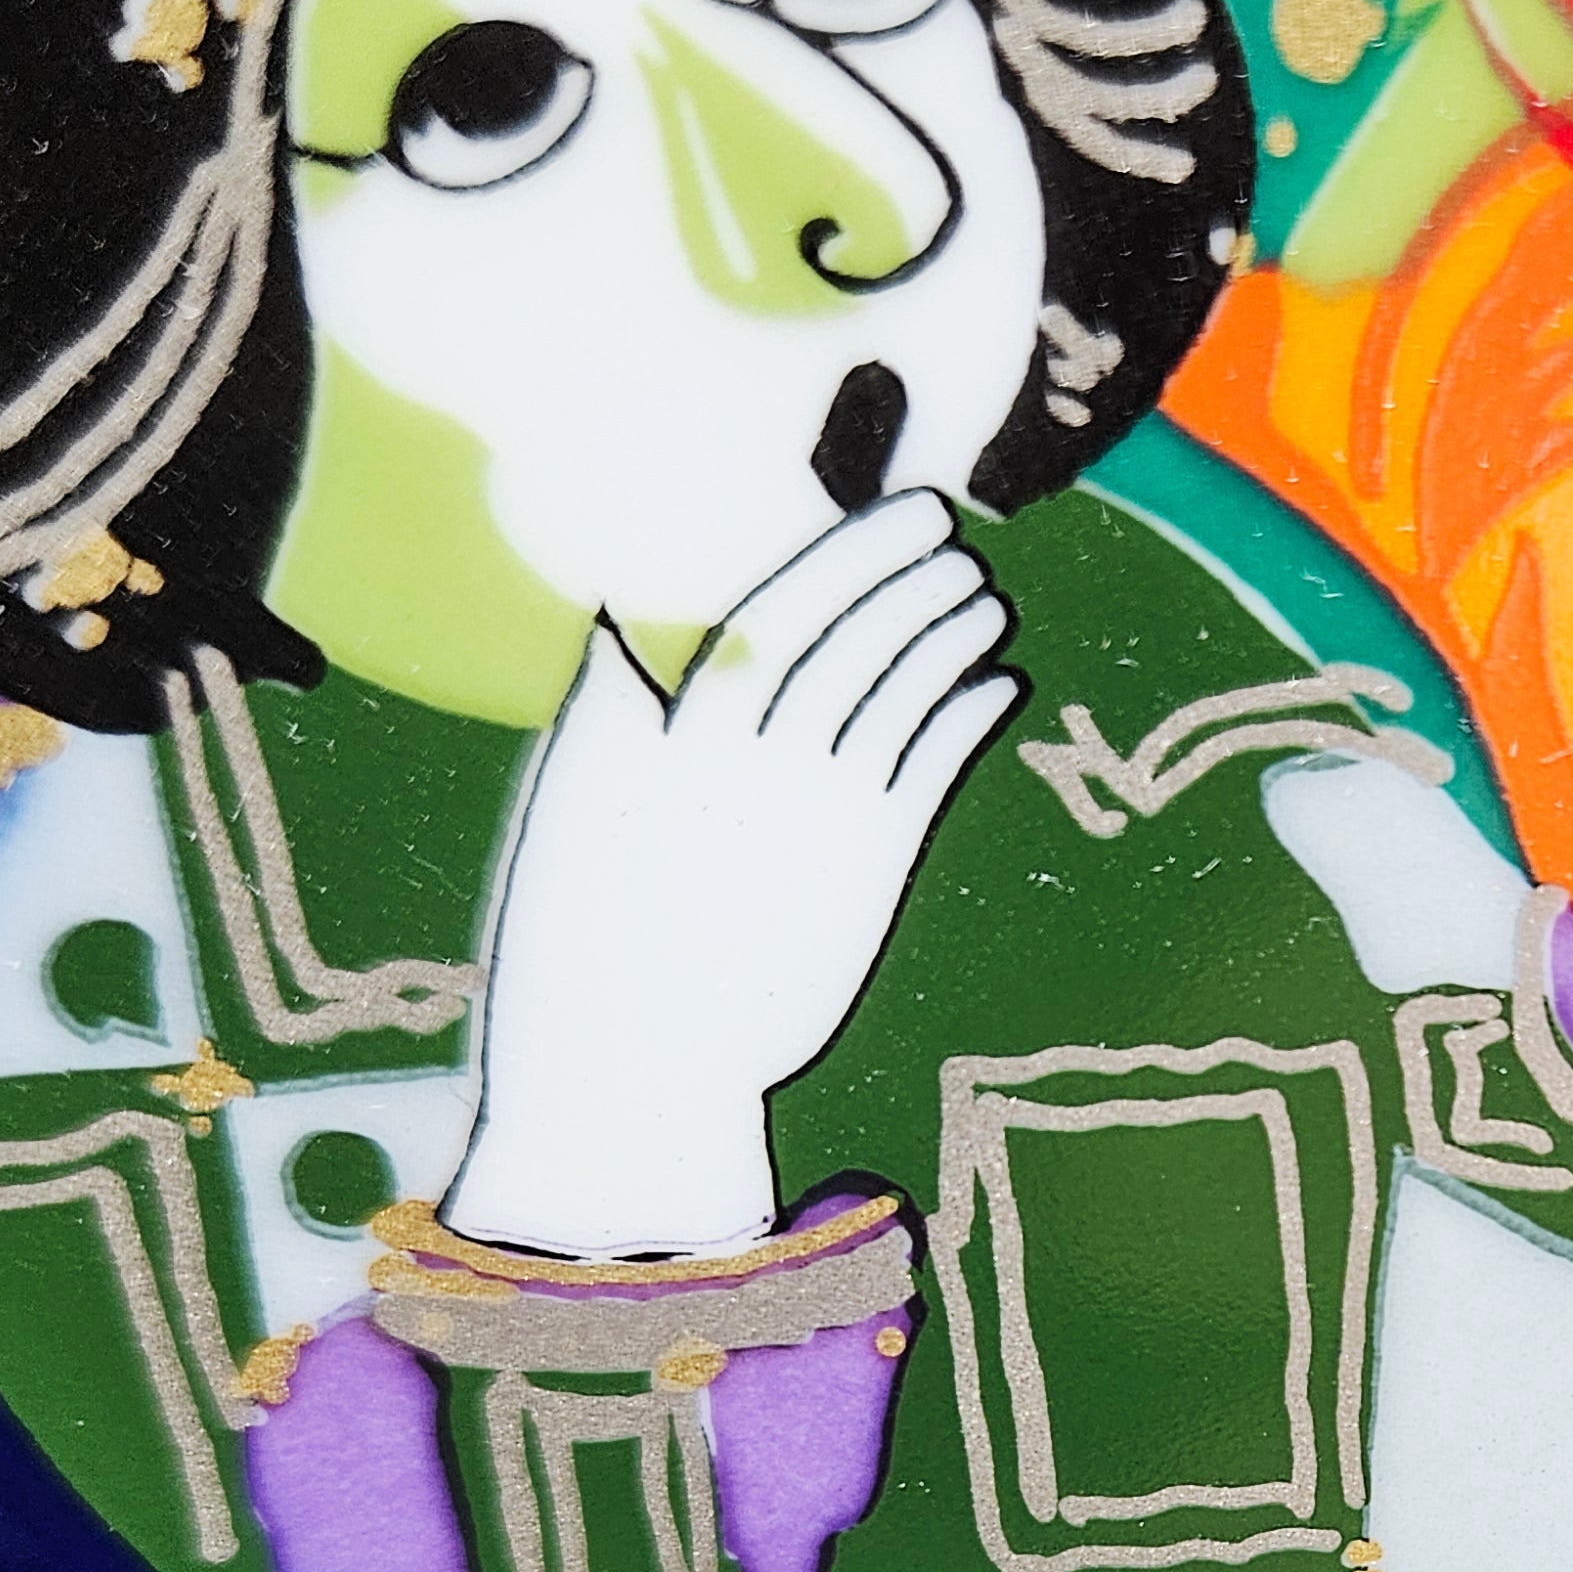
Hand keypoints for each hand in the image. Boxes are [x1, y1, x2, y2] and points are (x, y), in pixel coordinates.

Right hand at [445, 490, 1019, 1257]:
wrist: (638, 1060)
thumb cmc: (588, 935)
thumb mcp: (574, 808)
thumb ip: (611, 714)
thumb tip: (615, 627)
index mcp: (674, 729)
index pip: (779, 610)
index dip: (853, 554)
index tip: (905, 511)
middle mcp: (752, 757)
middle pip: (852, 639)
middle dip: (910, 579)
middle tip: (956, 537)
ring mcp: (815, 810)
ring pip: (899, 695)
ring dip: (950, 639)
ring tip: (986, 601)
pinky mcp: (864, 870)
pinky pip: (930, 770)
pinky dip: (969, 719)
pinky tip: (997, 686)